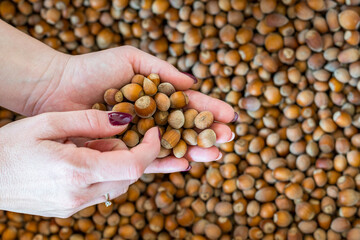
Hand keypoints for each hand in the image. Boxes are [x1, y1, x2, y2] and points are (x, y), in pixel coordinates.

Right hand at [0, 109, 168, 216]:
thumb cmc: (11, 145)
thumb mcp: (50, 122)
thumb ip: (91, 121)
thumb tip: (125, 121)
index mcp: (76, 171)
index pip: (134, 166)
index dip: (151, 149)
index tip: (154, 132)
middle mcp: (78, 196)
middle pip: (130, 177)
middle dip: (131, 154)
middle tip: (107, 137)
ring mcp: (73, 207)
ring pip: (118, 187)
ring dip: (116, 165)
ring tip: (89, 148)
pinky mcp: (68, 211)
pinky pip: (100, 193)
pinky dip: (103, 176)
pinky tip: (83, 161)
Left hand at [33, 46, 237, 162]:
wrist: (58, 88)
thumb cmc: (93, 69)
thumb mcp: (132, 59)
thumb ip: (163, 71)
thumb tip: (193, 83)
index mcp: (155, 96)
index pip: (188, 105)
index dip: (210, 110)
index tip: (230, 115)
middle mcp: (150, 118)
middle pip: (185, 128)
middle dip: (208, 133)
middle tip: (228, 137)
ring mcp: (138, 136)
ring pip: (172, 145)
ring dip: (195, 150)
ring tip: (215, 153)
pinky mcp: (124, 151)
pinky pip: (148, 159)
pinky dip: (167, 162)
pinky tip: (186, 164)